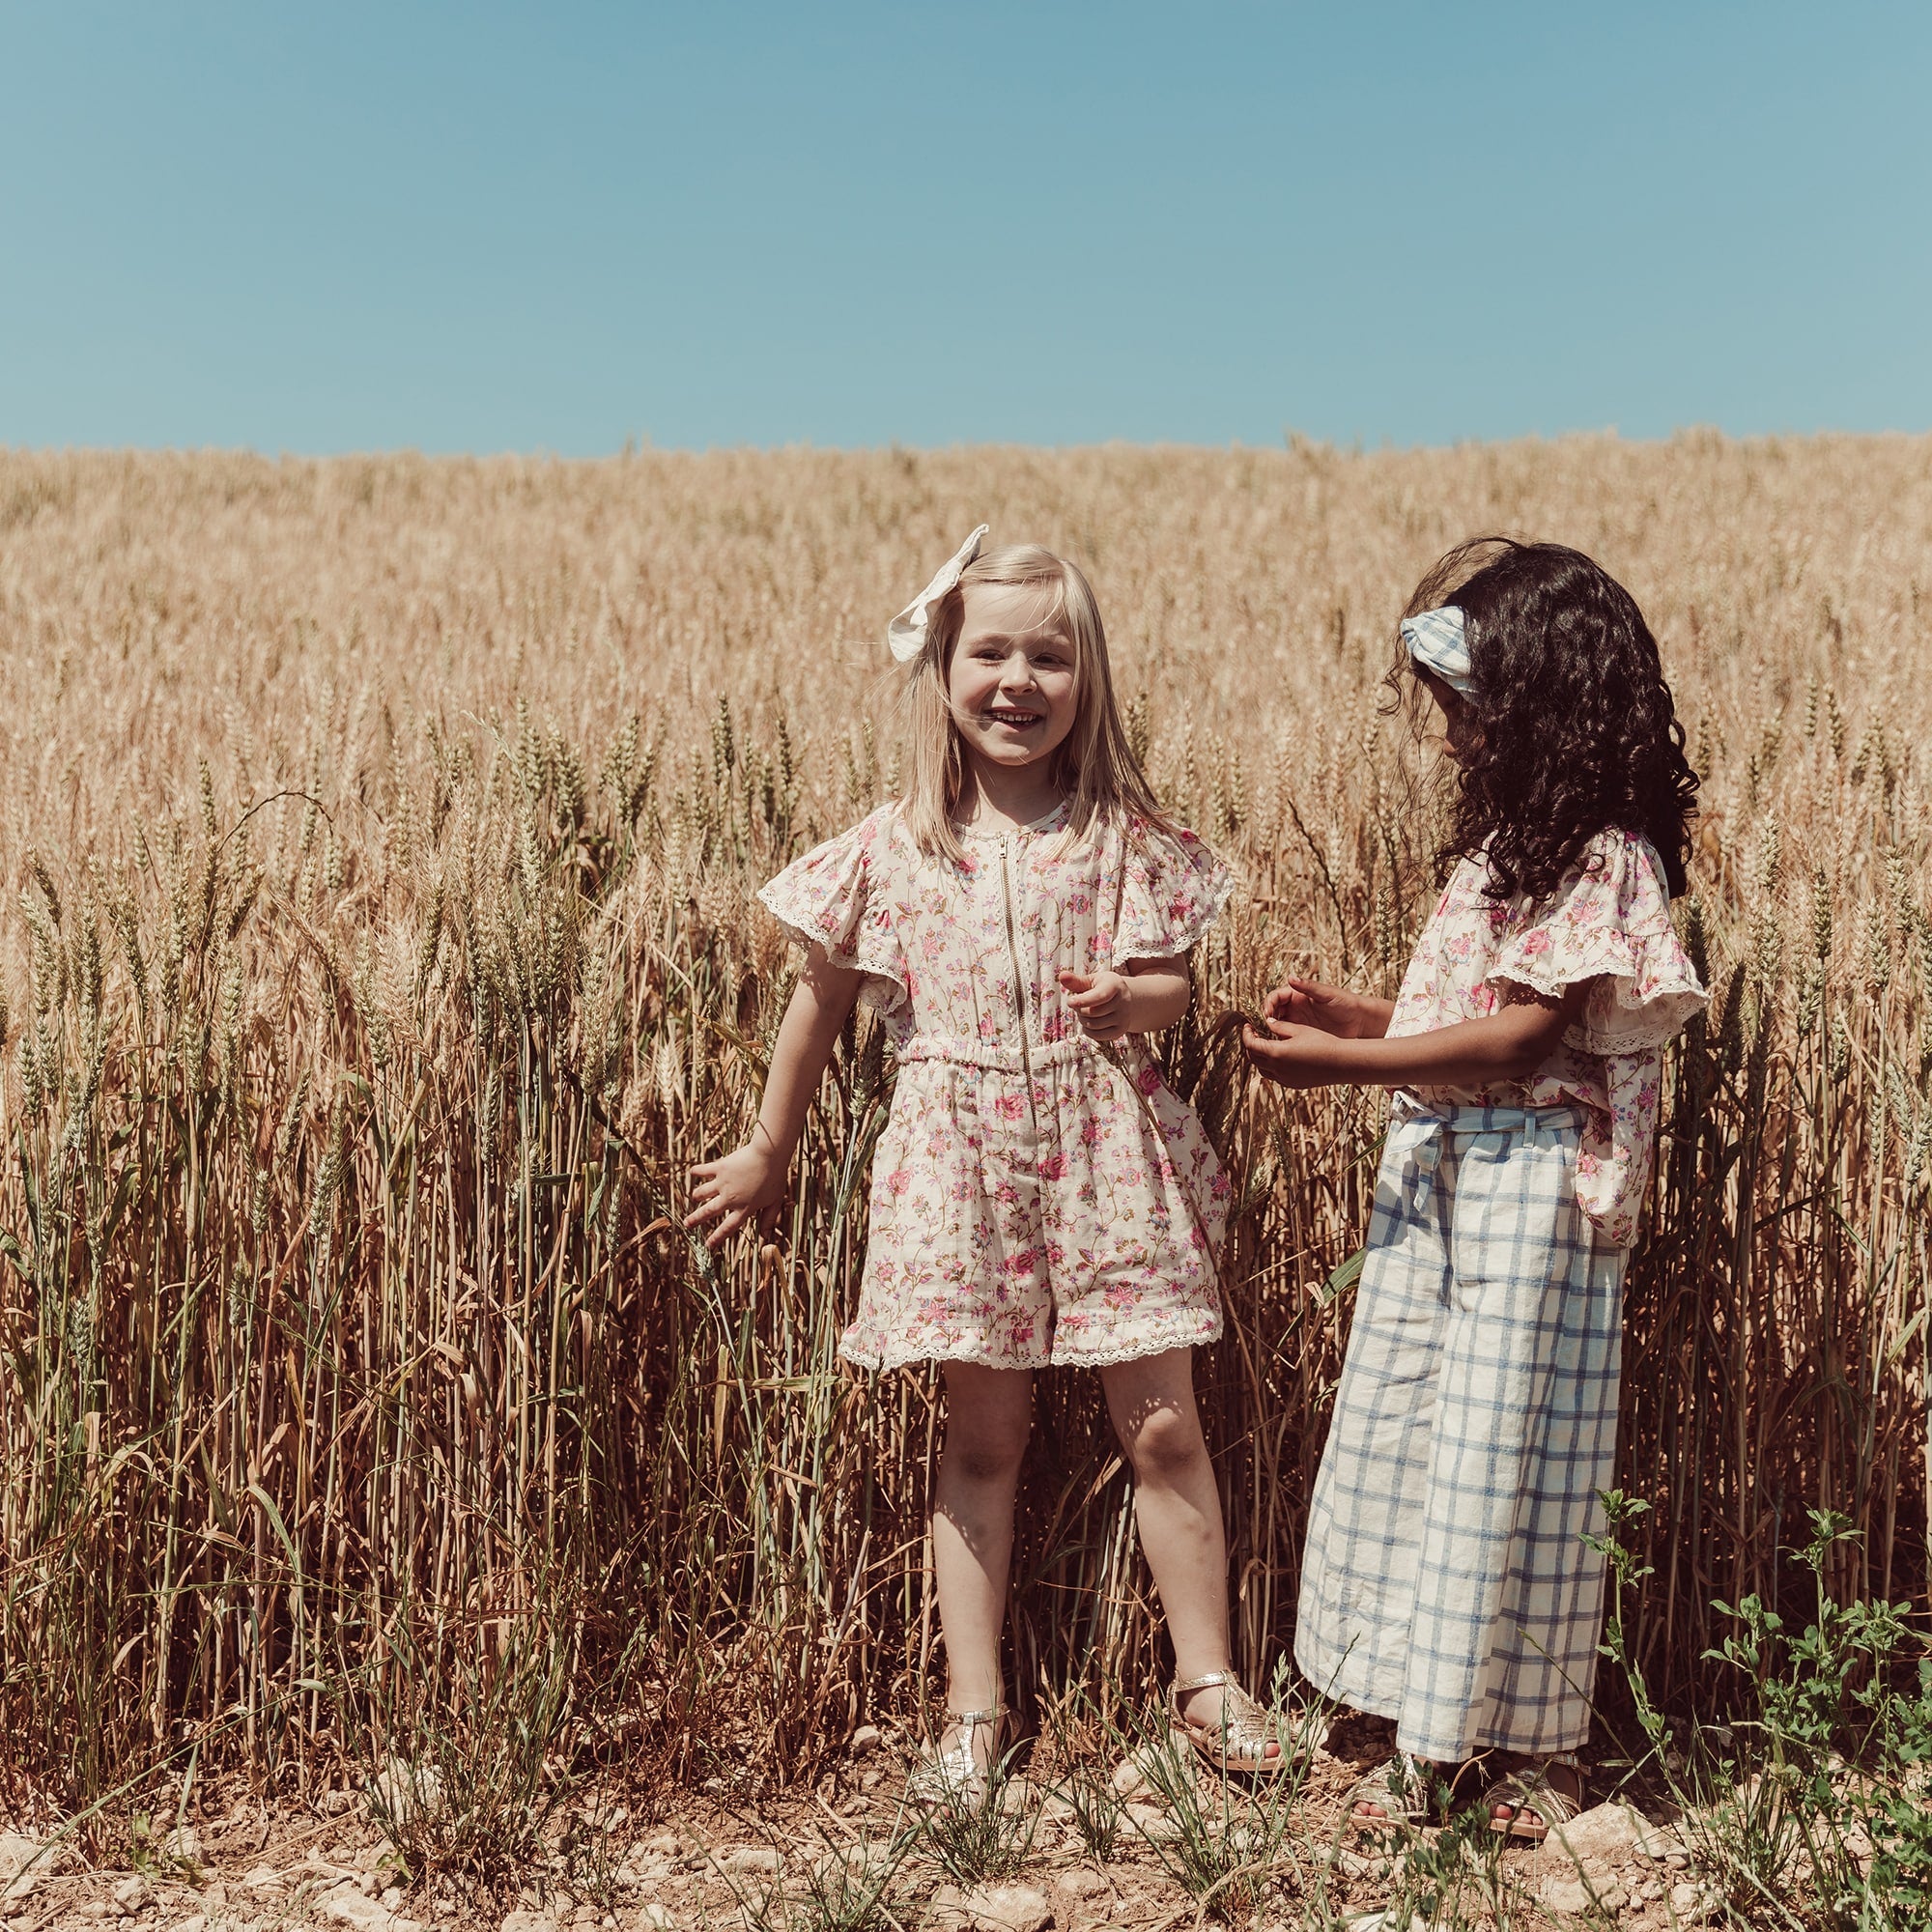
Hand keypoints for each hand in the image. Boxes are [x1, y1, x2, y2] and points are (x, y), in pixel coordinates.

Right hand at [685, 1142, 784, 1249]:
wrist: (769, 1155)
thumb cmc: (775, 1178)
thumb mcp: (775, 1202)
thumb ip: (769, 1220)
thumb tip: (766, 1238)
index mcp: (744, 1208)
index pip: (728, 1227)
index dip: (717, 1237)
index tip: (708, 1245)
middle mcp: (730, 1198)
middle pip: (709, 1212)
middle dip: (696, 1219)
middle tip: (686, 1224)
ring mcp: (723, 1183)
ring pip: (703, 1192)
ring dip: (697, 1196)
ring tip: (694, 1198)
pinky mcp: (720, 1168)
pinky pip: (704, 1171)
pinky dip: (697, 1171)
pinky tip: (692, 1172)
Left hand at [1058, 968, 1133, 1042]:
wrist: (1123, 998)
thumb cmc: (1102, 987)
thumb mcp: (1091, 981)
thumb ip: (1076, 981)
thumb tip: (1062, 976)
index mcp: (1114, 984)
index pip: (1100, 996)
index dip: (1083, 1001)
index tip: (1070, 1002)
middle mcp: (1123, 1001)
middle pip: (1092, 1012)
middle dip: (1079, 1009)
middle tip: (1079, 1004)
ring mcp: (1124, 1017)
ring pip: (1093, 1025)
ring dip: (1083, 1020)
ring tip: (1085, 1012)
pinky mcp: (1121, 1030)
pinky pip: (1098, 1036)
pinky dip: (1088, 1031)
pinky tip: (1089, 1023)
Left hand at [1241, 1016, 1355, 1087]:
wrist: (1342, 1062)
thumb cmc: (1323, 1043)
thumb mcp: (1299, 1029)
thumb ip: (1279, 1026)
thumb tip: (1268, 1022)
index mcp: (1276, 1053)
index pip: (1250, 1044)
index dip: (1246, 1034)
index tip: (1248, 1026)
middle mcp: (1277, 1069)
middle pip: (1253, 1058)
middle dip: (1250, 1045)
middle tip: (1254, 1034)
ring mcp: (1284, 1079)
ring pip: (1261, 1069)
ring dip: (1259, 1057)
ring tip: (1265, 1045)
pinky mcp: (1292, 1084)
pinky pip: (1274, 1076)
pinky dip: (1270, 1066)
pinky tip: (1279, 1056)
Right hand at [1262, 977, 1387, 1039]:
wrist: (1360, 1022)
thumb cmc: (1345, 1003)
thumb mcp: (1326, 994)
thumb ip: (1308, 987)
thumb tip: (1290, 977)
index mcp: (1297, 994)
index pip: (1275, 997)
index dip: (1268, 1005)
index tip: (1267, 1015)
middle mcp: (1294, 1007)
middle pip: (1271, 1012)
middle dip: (1265, 1019)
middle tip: (1264, 1030)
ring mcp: (1297, 1022)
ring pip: (1275, 1026)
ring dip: (1269, 1031)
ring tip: (1269, 1039)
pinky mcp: (1302, 1035)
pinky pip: (1285, 1037)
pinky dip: (1279, 1041)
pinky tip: (1279, 1046)